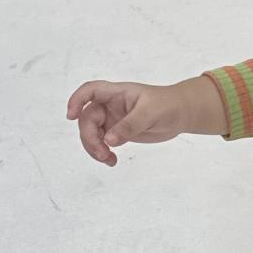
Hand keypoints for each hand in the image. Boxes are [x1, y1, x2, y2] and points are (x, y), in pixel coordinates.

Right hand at [66, 79, 190, 164]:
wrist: (181, 113)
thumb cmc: (168, 105)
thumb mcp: (150, 113)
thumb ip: (129, 126)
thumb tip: (109, 140)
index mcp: (117, 93)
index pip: (91, 91)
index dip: (77, 100)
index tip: (71, 116)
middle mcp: (111, 105)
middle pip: (87, 119)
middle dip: (90, 138)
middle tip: (102, 154)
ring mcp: (113, 119)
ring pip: (92, 133)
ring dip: (94, 148)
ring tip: (108, 160)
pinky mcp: (118, 132)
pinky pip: (102, 143)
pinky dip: (103, 153)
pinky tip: (112, 161)